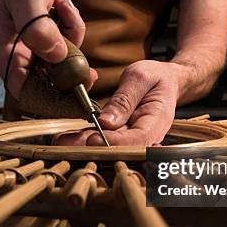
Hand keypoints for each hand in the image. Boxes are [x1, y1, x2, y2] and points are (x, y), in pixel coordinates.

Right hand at [0, 0, 96, 96]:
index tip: (79, 96)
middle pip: (48, 85)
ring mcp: (31, 52)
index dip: (52, 101)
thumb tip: (57, 55)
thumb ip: (38, 27)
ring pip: (61, 64)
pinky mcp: (44, 43)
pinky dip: (72, 29)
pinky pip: (66, 47)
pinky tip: (63, 7)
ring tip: (64, 10)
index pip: (27, 93)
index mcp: (3, 54)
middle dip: (71, 75)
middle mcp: (16, 58)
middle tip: (90, 71)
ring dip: (72, 39)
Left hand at [54, 60, 192, 145]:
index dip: (116, 142)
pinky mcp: (121, 135)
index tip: (94, 139)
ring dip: (84, 146)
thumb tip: (106, 122)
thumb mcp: (140, 78)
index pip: (138, 138)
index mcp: (158, 121)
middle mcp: (147, 136)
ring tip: (62, 141)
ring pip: (108, 147)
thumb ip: (124, 99)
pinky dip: (84, 138)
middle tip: (68, 144)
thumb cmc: (155, 77)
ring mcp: (133, 138)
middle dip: (93, 148)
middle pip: (121, 148)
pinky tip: (66, 137)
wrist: (164, 82)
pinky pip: (103, 139)